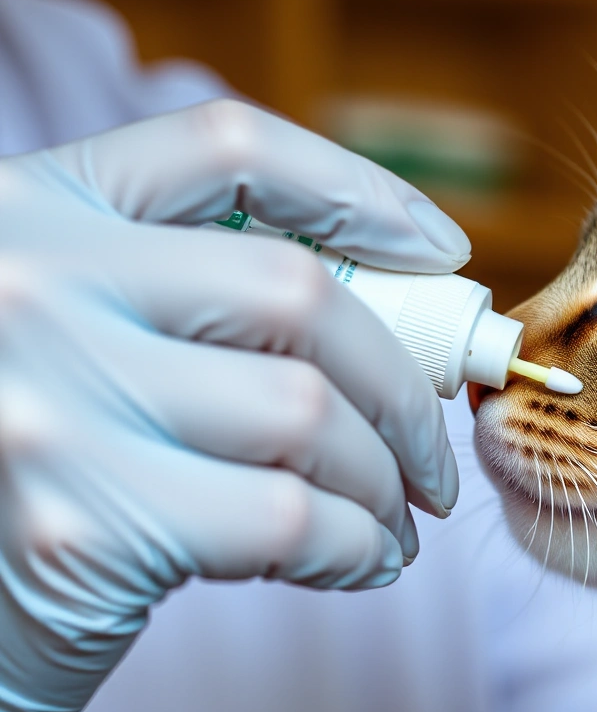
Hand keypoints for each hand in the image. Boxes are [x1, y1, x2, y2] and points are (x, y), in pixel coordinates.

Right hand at [0, 99, 473, 711]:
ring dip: (381, 481)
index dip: (357, 190)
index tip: (440, 253)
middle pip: (296, 293)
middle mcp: (24, 283)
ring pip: (307, 413)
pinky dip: (355, 546)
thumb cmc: (34, 482)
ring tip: (389, 522)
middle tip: (430, 458)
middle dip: (401, 387)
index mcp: (26, 209)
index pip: (225, 147)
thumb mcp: (75, 339)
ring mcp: (45, 400)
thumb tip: (410, 291)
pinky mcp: (78, 525)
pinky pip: (290, 518)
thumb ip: (188, 294)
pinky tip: (355, 564)